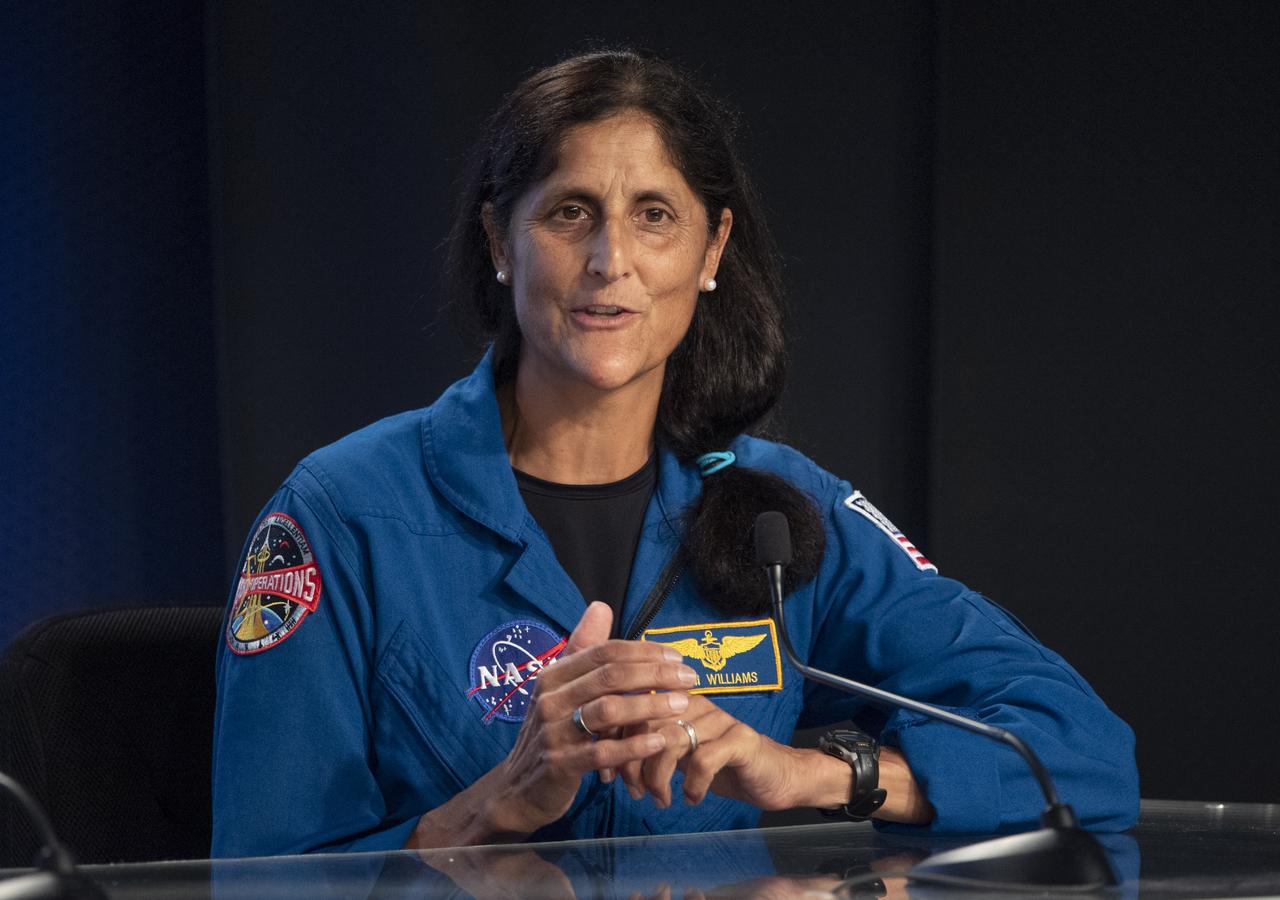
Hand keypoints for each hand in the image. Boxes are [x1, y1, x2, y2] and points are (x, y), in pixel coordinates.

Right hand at [488, 601, 698, 835]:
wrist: (518, 789)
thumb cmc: (552, 734)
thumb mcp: (561, 689)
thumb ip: (583, 649)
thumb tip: (601, 606)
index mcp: (553, 675)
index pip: (604, 652)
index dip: (644, 651)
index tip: (677, 657)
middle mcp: (550, 699)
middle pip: (610, 677)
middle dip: (655, 674)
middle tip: (690, 678)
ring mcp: (553, 732)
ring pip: (608, 711)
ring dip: (650, 705)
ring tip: (683, 705)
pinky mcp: (560, 765)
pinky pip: (602, 753)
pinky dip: (634, 746)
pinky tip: (659, 741)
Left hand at [618, 694, 803, 810]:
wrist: (773, 776)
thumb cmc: (720, 766)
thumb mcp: (678, 755)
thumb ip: (647, 749)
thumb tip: (609, 761)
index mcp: (676, 701)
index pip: (633, 710)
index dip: (615, 743)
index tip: (609, 773)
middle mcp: (696, 702)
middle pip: (647, 725)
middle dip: (633, 764)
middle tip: (634, 792)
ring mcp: (719, 720)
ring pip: (671, 741)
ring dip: (659, 778)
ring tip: (661, 800)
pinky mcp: (741, 740)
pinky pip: (704, 761)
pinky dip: (692, 786)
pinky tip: (692, 799)